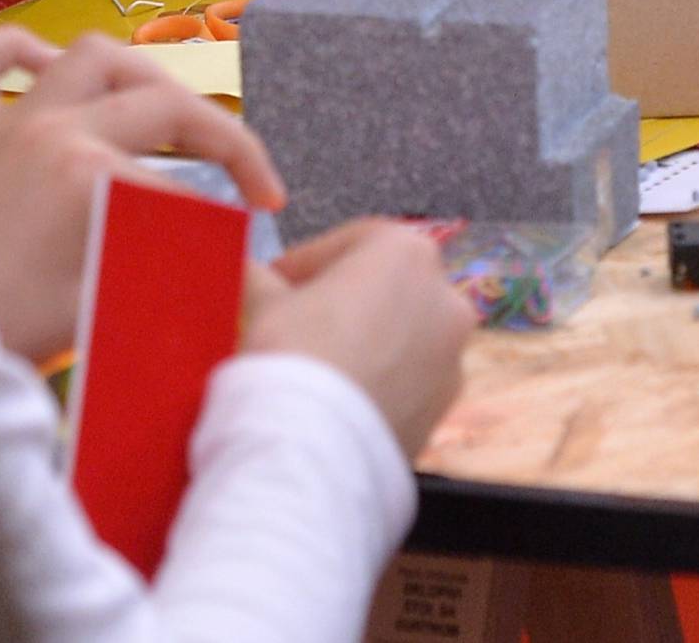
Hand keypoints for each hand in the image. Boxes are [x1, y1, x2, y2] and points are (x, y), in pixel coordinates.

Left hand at [0, 29, 285, 365]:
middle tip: (253, 186)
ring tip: (169, 110)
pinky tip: (44, 63)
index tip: (258, 255)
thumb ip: (180, 276)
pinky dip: (13, 53)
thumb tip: (250, 275)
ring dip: (141, 76)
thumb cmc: (7, 338)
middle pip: (166, 107)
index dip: (231, 226)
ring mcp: (8, 125)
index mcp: (91, 175)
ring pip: (91, 56)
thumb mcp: (106, 310)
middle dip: (225, 142)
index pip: (189, 192)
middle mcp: (55, 130)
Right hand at [243, 220, 473, 459]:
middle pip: (384, 288)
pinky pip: (408, 383)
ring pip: (402, 337)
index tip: (274, 283)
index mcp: (408, 252)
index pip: (350, 243)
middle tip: (296, 324)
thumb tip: (246, 272)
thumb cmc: (293, 358)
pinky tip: (340, 404)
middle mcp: (445, 296)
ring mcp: (452, 355)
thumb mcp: (266, 305)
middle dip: (342, 303)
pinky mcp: (445, 408)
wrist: (314, 456)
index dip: (305, 263)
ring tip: (318, 370)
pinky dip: (381, 384)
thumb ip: (262, 280)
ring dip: (366, 344)